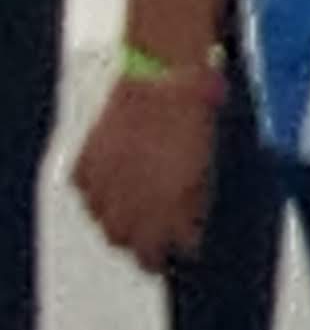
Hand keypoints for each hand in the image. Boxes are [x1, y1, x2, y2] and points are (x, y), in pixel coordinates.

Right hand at [72, 79, 217, 272]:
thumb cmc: (194, 115)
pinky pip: (88, 195)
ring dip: (119, 223)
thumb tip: (188, 235)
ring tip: (134, 212)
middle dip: (141, 245)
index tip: (176, 253)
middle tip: (153, 238)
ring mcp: (104, 185)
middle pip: (125, 243)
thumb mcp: (203, 165)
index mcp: (165, 207)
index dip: (167, 256)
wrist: (164, 73)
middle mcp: (130, 204)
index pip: (157, 253)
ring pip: (104, 224)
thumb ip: (191, 204)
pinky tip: (113, 187)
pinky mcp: (86, 165)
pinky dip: (98, 196)